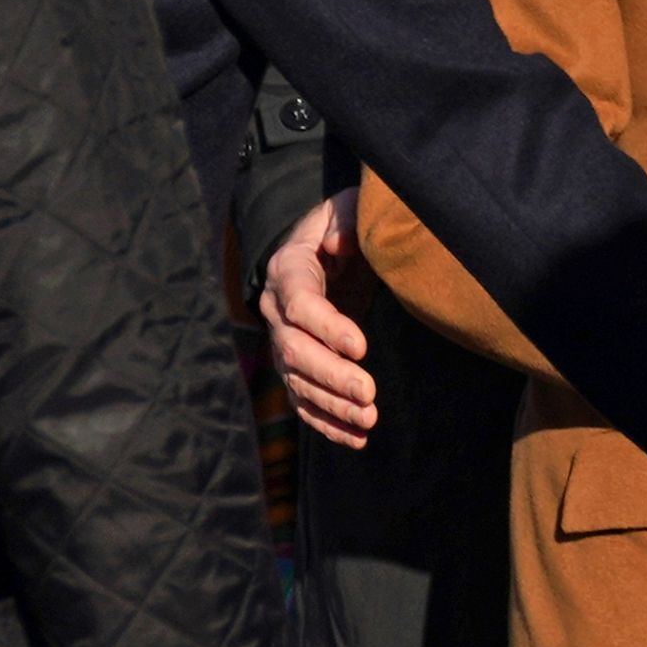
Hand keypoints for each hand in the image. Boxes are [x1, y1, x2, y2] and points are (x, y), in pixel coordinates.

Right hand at [257, 198, 376, 449]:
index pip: (300, 304)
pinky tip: (357, 438)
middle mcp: (276, 311)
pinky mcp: (297, 367)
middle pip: (294, 351)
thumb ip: (346, 220)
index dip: (328, 327)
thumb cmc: (343, 223)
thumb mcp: (348, 208)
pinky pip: (304, 400)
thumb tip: (340, 244)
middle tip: (369, 392)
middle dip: (331, 375)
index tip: (361, 346)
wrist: (326, 246)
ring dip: (332, 405)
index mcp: (287, 270)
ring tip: (369, 419)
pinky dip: (328, 422)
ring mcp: (283, 342)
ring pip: (298, 382)